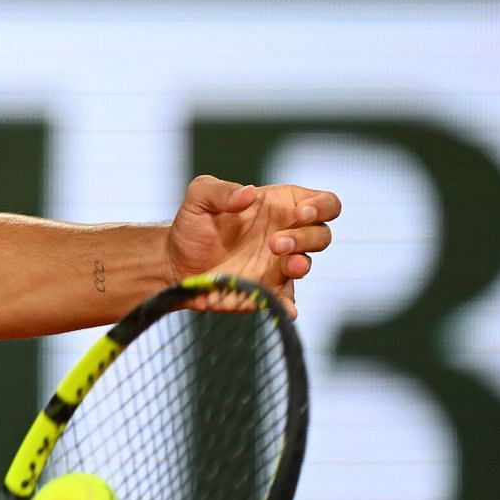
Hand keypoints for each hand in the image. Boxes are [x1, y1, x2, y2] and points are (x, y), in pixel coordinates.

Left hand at [165, 175, 341, 315]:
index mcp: (279, 206)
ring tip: (286, 264)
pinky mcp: (268, 290)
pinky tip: (286, 309)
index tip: (302, 213)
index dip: (322, 207)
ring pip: (308, 263)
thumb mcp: (199, 197)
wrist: (175, 263)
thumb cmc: (192, 226)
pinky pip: (287, 300)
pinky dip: (290, 305)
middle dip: (306, 237)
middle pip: (322, 235)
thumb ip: (220, 190)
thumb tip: (248, 194)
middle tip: (275, 243)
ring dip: (301, 263)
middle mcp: (286, 234)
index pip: (323, 203)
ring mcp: (279, 264)